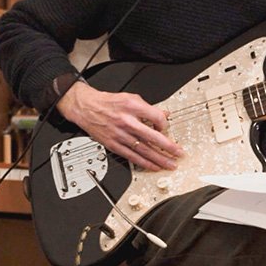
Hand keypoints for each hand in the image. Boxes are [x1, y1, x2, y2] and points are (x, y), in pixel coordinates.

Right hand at [57, 81, 183, 170]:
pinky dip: (144, 163)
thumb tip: (164, 115)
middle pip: (152, 137)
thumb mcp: (129, 98)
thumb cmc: (108, 102)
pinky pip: (132, 156)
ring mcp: (120, 135)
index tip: (166, 128)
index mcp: (132, 106)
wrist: (86, 108)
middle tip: (179, 153)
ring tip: (170, 164)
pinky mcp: (114, 145)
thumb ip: (148, 107)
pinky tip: (154, 166)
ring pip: (144, 150)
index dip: (164, 124)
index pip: (156, 117)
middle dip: (168, 147)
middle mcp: (127, 121)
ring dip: (159, 159)